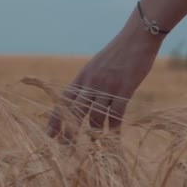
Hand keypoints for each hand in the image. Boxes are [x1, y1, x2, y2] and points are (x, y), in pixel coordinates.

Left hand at [47, 25, 162, 139]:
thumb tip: (87, 100)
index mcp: (83, 76)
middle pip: (75, 112)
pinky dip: (114, 128)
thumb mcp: (99, 65)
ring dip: (96, 133)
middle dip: (71, 132)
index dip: (56, 119)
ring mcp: (107, 86)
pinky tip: (115, 137)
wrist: (137, 37)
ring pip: (96, 116)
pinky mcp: (124, 88)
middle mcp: (91, 82)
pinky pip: (116, 114)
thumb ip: (91, 82)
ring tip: (97, 146)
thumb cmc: (120, 51)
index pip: (64, 100)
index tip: (49, 135)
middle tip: (68, 150)